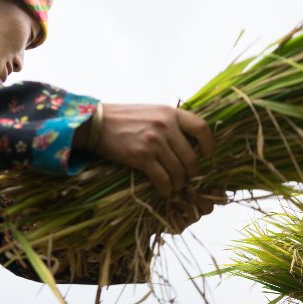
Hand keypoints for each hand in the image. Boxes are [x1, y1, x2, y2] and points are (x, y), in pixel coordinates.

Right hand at [83, 104, 215, 198]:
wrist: (94, 123)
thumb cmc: (123, 118)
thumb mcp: (151, 112)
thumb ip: (170, 123)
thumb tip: (190, 141)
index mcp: (170, 113)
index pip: (201, 128)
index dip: (209, 144)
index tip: (206, 155)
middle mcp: (165, 126)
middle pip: (191, 157)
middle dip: (191, 172)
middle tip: (187, 179)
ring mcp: (154, 141)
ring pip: (178, 171)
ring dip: (179, 183)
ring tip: (175, 187)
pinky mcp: (141, 156)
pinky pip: (162, 179)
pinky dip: (166, 188)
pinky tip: (164, 191)